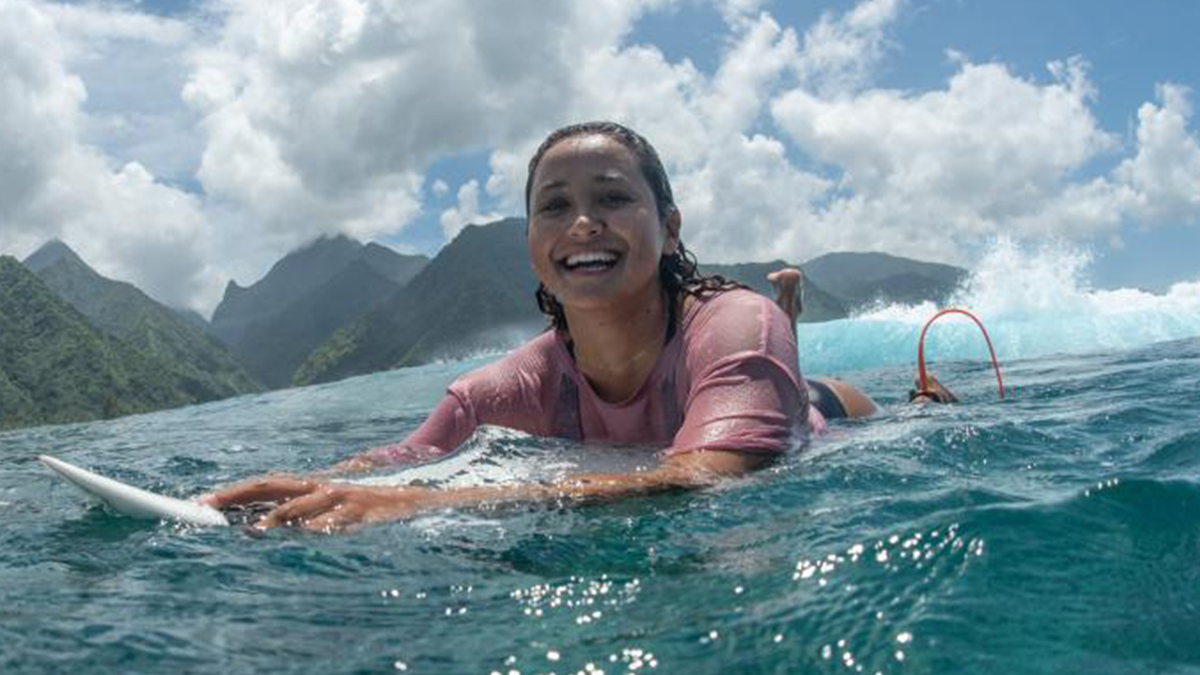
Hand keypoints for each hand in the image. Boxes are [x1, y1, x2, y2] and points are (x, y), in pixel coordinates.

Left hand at [201, 477, 429, 532]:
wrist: (414, 504)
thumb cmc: (364, 512)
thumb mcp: (330, 509)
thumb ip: (299, 516)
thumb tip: (256, 530)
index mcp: (311, 486)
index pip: (264, 484)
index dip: (232, 492)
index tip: (199, 504)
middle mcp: (320, 487)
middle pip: (273, 486)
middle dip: (237, 496)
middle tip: (207, 510)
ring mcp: (340, 499)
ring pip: (302, 506)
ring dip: (275, 518)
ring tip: (252, 532)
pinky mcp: (361, 514)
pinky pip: (336, 523)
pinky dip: (318, 530)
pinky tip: (304, 537)